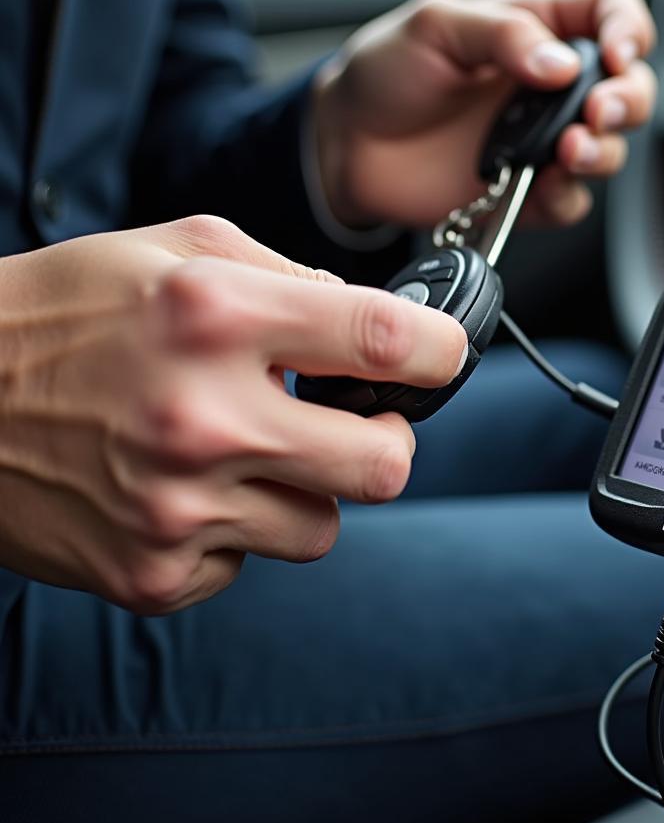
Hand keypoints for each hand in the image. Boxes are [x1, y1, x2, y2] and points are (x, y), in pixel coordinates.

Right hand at [0, 216, 465, 613]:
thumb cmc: (61, 311)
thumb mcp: (175, 249)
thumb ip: (286, 275)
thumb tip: (366, 321)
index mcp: (217, 317)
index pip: (386, 343)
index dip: (441, 352)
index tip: (443, 356)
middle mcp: (204, 418)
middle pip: (385, 465)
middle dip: (385, 440)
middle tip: (353, 419)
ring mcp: (178, 509)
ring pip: (322, 526)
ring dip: (304, 487)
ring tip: (245, 450)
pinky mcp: (151, 573)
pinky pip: (248, 563)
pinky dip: (235, 530)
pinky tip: (187, 489)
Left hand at [313, 0, 656, 228]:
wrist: (347, 144)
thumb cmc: (386, 72)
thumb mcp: (435, 26)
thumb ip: (501, 34)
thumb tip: (561, 65)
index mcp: (536, 28)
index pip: (610, 13)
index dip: (628, 30)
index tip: (615, 55)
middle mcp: (548, 86)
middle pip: (628, 88)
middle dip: (627, 101)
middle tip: (597, 111)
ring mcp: (540, 141)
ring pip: (608, 148)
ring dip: (602, 151)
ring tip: (569, 151)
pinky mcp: (526, 190)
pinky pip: (569, 201)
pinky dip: (566, 196)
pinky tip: (543, 185)